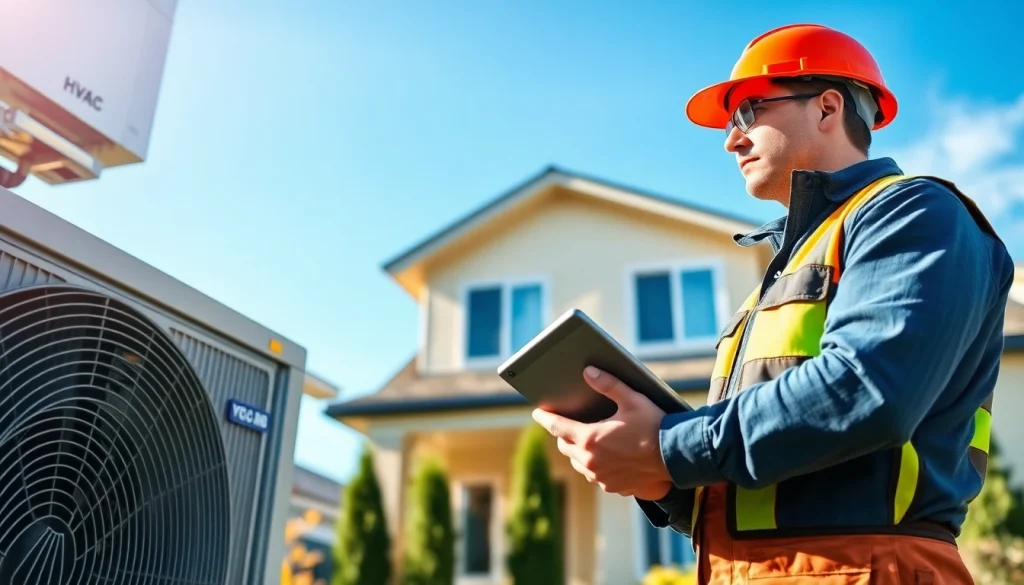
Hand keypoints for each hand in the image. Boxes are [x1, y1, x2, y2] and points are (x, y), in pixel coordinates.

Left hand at [532, 366, 671, 497]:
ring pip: (578, 462)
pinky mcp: (612, 487)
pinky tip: (603, 456)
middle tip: (567, 424)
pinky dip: (594, 465)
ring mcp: (600, 477)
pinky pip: (594, 475)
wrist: (676, 457)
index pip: (557, 427)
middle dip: (564, 435)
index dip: (546, 419)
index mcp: (590, 439)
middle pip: (565, 447)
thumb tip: (588, 371)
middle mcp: (590, 461)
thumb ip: (607, 384)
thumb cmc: (654, 425)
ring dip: (578, 451)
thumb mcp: (631, 399)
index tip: (538, 413)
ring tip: (585, 439)